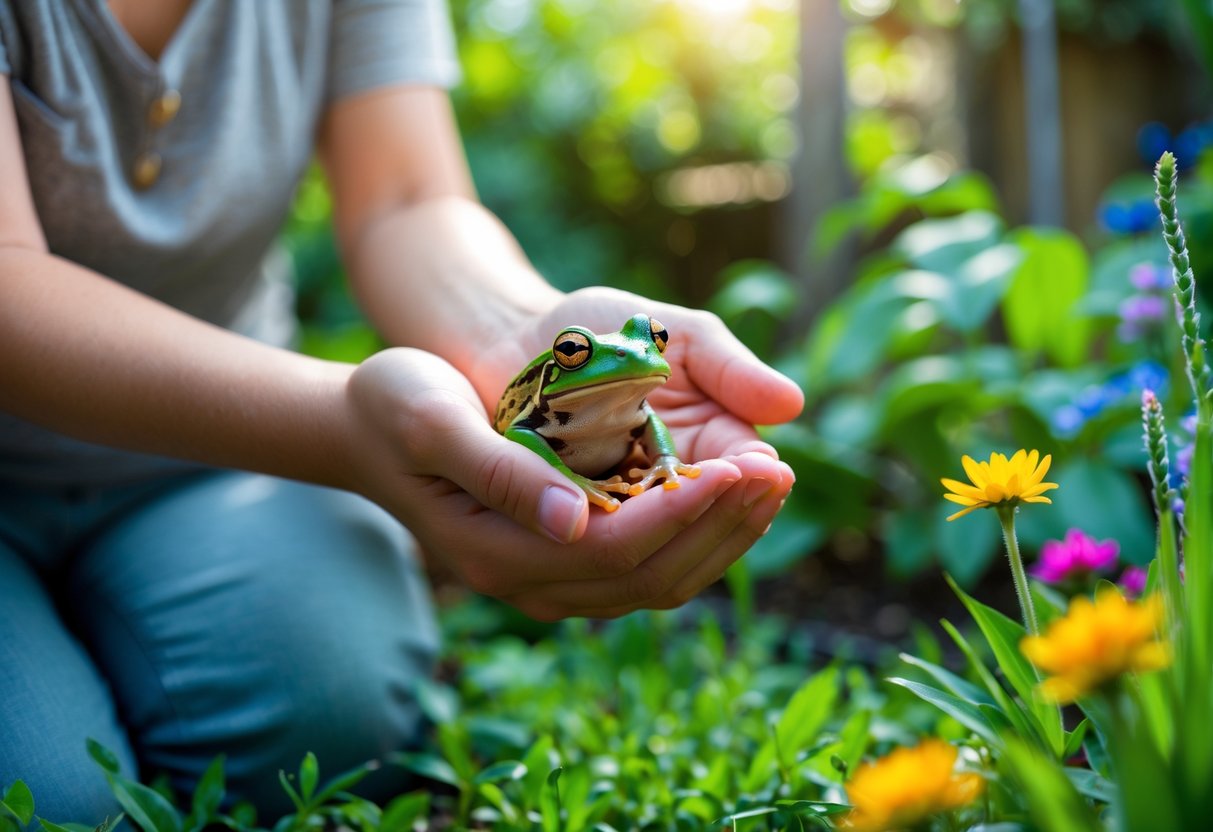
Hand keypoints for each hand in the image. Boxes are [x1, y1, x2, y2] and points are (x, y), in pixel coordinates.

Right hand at [343, 342, 796, 618]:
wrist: (363, 424)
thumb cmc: (394, 405)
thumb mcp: (433, 418)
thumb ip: (502, 471)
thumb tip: (574, 521)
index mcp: (499, 551)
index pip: (617, 549)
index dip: (686, 511)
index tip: (742, 466)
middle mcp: (529, 580)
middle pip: (651, 575)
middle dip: (722, 526)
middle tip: (780, 472)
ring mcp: (548, 576)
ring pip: (658, 579)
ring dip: (722, 535)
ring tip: (773, 482)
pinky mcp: (564, 556)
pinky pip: (646, 563)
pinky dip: (696, 531)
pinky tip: (728, 491)